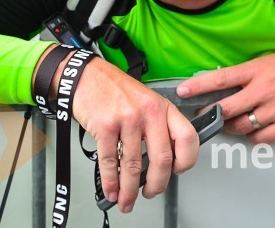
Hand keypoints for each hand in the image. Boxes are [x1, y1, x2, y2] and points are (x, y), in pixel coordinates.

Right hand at [69, 59, 199, 213]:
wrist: (86, 76)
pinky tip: (111, 189)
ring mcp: (127, 119)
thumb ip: (157, 125)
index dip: (186, 160)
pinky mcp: (105, 126)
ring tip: (126, 199)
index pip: (188, 137)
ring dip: (129, 190)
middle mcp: (149, 112)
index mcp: (163, 107)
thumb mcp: (146, 100)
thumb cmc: (115, 89)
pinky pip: (110, 162)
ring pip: (134, 166)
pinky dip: (110, 182)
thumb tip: (162, 160)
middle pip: (162, 159)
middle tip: (151, 193)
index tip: (177, 171)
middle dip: (157, 185)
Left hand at [176, 48, 274, 143]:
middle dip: (211, 114)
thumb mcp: (274, 59)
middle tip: (204, 115)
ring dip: (232, 126)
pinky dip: (253, 137)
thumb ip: (253, 72)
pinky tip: (252, 131)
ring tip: (230, 122)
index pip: (221, 78)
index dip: (199, 86)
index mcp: (259, 70)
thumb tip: (233, 81)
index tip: (183, 91)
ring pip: (241, 126)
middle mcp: (264, 90)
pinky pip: (261, 137)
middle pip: (227, 108)